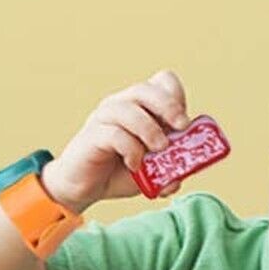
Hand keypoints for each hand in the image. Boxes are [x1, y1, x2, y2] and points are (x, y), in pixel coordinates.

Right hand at [42, 70, 189, 211]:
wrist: (84, 188)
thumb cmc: (118, 172)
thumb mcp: (152, 171)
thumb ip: (169, 171)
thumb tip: (180, 178)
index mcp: (140, 106)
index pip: (161, 82)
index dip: (175, 97)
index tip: (184, 123)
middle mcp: (121, 105)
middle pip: (146, 89)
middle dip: (168, 106)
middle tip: (181, 127)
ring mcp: (105, 118)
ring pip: (129, 109)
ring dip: (150, 130)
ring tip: (158, 150)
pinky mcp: (92, 135)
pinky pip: (115, 134)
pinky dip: (131, 149)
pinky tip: (134, 164)